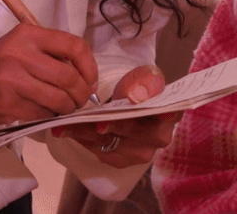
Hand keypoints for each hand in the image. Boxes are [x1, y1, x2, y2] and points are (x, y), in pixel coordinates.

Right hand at [0, 23, 98, 124]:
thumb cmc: (2, 64)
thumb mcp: (24, 46)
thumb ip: (53, 54)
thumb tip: (87, 76)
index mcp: (29, 35)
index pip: (73, 46)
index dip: (90, 66)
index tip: (91, 80)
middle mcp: (20, 54)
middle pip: (68, 76)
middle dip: (81, 93)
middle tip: (81, 100)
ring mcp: (12, 79)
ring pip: (57, 98)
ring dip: (68, 107)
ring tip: (66, 107)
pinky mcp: (8, 103)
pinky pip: (41, 113)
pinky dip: (50, 116)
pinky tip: (46, 112)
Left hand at [56, 64, 179, 167]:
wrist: (127, 105)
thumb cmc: (138, 88)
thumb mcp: (143, 76)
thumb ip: (144, 81)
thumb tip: (136, 96)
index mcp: (171, 111)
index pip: (170, 111)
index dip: (158, 110)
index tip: (137, 102)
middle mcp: (160, 136)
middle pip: (134, 130)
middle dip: (112, 123)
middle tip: (91, 119)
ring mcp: (141, 152)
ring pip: (112, 142)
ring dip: (86, 132)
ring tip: (65, 123)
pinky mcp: (121, 160)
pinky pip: (99, 150)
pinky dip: (82, 139)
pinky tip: (68, 130)